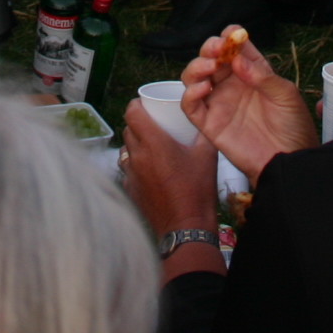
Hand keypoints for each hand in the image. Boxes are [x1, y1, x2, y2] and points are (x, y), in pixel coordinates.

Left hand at [120, 101, 219, 237]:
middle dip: (138, 123)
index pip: (131, 113)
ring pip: (125, 150)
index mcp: (153, 143)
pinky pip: (127, 169)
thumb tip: (203, 118)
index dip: (136, 104)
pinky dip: (135, 164)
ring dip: (135, 144)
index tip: (146, 105)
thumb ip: (203, 133)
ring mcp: (131, 174)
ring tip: (150, 146)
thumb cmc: (197, 191)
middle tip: (154, 124)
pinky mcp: (130, 190)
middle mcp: (137, 156)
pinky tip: (149, 169)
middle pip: (128, 129)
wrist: (186, 228)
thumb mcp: (207, 156)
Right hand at [181, 26, 317, 185]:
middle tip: (217, 50)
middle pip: (209, 57)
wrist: (290, 159)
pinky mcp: (209, 123)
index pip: (233, 46)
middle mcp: (231, 83)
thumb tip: (237, 60)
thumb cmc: (293, 126)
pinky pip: (190, 106)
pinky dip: (190, 94)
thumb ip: (262, 76)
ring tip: (210, 68)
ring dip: (196, 67)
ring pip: (193, 77)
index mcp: (251, 71)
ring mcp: (218, 102)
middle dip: (209, 48)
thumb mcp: (285, 94)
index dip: (229, 37)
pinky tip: (204, 89)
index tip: (231, 36)